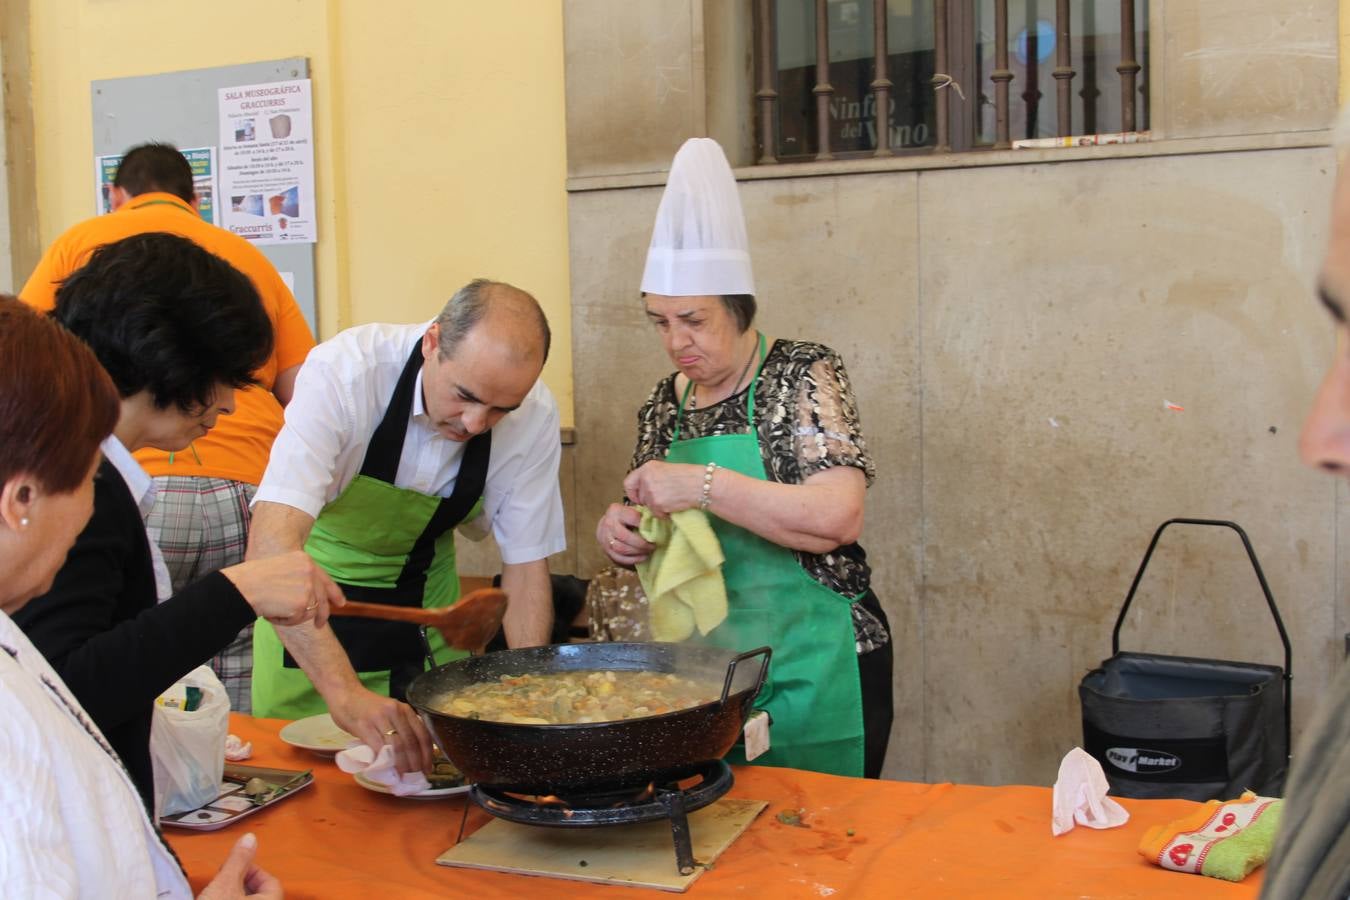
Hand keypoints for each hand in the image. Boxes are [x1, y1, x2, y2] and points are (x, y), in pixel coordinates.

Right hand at [197, 832, 282, 899]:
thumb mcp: (226, 884)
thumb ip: (238, 860)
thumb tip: (250, 837)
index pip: (272, 882)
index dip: (253, 870)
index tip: (234, 867)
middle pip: (260, 892)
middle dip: (241, 882)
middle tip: (223, 879)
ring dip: (233, 894)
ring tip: (216, 892)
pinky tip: (214, 899)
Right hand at [221, 551, 345, 626]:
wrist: (242, 587)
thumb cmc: (253, 580)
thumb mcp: (280, 569)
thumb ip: (298, 578)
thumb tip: (312, 597)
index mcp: (304, 560)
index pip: (324, 579)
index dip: (334, 593)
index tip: (341, 603)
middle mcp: (310, 571)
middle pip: (322, 598)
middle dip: (322, 613)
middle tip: (320, 625)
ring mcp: (307, 587)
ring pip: (310, 611)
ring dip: (293, 616)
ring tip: (274, 608)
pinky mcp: (302, 603)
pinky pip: (299, 619)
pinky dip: (286, 621)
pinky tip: (273, 612)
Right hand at [328, 686, 433, 774]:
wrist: (345, 694)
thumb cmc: (367, 707)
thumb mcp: (390, 713)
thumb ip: (400, 728)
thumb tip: (411, 756)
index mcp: (405, 710)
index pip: (422, 734)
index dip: (427, 754)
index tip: (428, 768)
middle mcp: (396, 712)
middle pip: (411, 742)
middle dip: (416, 763)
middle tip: (416, 777)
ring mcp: (380, 718)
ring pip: (397, 746)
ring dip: (402, 765)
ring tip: (403, 777)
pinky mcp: (364, 726)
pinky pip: (378, 746)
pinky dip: (384, 761)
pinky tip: (386, 770)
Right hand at [597, 502, 654, 565]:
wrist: (607, 525)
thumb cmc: (625, 517)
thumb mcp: (632, 510)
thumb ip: (643, 513)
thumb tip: (660, 516)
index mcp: (616, 511)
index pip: (633, 518)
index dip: (645, 525)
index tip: (655, 530)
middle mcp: (609, 524)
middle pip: (625, 536)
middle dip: (641, 543)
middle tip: (653, 545)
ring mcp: (605, 539)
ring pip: (622, 549)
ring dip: (638, 552)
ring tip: (649, 551)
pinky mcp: (607, 551)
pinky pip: (619, 558)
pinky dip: (633, 559)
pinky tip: (643, 557)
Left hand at [622, 460, 704, 517]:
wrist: (701, 484)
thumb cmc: (688, 477)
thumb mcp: (666, 469)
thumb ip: (652, 477)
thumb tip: (643, 490)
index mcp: (647, 467)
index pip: (629, 483)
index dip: (633, 492)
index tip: (638, 497)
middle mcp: (646, 479)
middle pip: (639, 497)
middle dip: (648, 501)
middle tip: (663, 499)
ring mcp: (650, 492)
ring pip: (648, 506)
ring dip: (657, 508)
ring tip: (671, 501)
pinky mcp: (657, 504)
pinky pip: (656, 514)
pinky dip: (664, 514)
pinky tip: (674, 505)